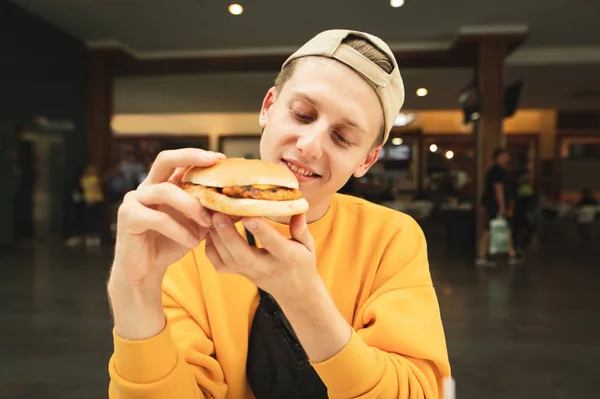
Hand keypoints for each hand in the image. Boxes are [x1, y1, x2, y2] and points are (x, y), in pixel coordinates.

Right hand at [110, 149, 224, 288]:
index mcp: (162, 184)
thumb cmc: (171, 244)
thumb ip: (209, 211)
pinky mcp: (128, 217)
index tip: (220, 158)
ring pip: (165, 191)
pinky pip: (158, 218)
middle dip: (190, 157)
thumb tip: (238, 203)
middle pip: (164, 159)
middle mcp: (146, 187)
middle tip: (214, 163)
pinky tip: (193, 243)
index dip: (198, 155)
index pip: (178, 160)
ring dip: (191, 206)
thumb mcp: (196, 225)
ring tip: (208, 223)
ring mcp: (134, 200)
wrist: (145, 271)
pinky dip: (179, 230)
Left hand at [204, 212, 318, 301]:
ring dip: (216, 238)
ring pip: (228, 260)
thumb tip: (298, 207)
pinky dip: (211, 249)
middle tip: (217, 214)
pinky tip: (211, 232)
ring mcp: (250, 272)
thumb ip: (301, 228)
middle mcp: (265, 266)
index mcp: (287, 257)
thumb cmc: (302, 263)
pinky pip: (220, 265)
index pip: (272, 243)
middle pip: (242, 255)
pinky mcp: (240, 274)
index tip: (248, 215)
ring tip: (210, 216)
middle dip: (228, 234)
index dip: (260, 230)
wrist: (295, 292)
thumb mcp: (309, 246)